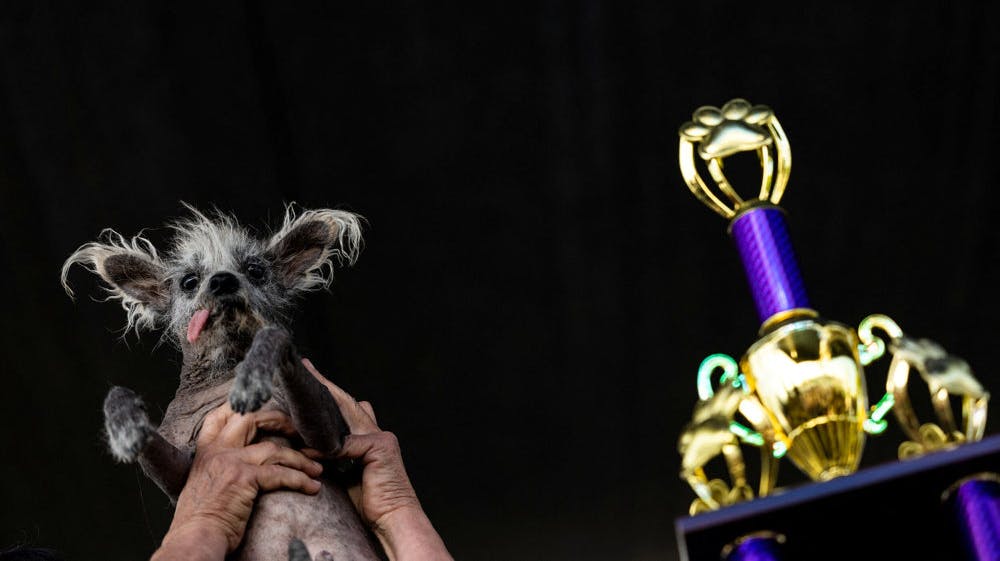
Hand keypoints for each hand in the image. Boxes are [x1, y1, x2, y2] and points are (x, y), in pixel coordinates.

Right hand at [151, 404, 323, 560]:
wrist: (194, 538)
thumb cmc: (200, 520)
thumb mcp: (203, 484)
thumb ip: (219, 468)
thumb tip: (245, 466)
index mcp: (205, 452)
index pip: (220, 416)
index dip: (244, 406)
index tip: (266, 410)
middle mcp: (217, 452)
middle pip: (251, 418)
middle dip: (280, 421)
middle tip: (300, 433)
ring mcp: (230, 463)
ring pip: (274, 449)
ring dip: (300, 459)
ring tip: (316, 469)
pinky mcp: (244, 479)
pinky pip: (280, 473)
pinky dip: (300, 480)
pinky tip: (312, 487)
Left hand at [302, 358, 452, 560]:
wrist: (394, 517)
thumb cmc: (372, 501)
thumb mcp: (349, 475)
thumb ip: (338, 456)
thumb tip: (315, 446)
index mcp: (370, 437)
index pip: (347, 409)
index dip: (330, 393)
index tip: (313, 377)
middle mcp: (377, 432)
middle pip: (346, 402)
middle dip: (324, 385)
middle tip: (305, 367)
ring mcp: (380, 437)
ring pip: (348, 414)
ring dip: (323, 403)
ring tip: (302, 390)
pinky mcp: (380, 447)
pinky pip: (345, 444)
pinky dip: (325, 448)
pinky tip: (308, 449)